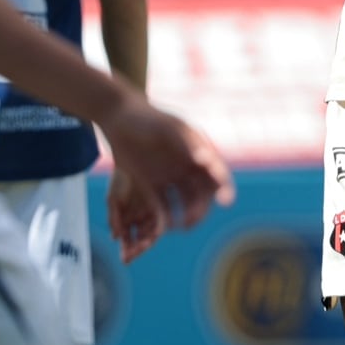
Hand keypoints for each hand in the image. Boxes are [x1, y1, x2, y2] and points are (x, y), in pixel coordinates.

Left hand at [100, 97, 234, 262]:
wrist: (117, 117)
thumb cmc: (147, 117)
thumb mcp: (169, 126)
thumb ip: (188, 141)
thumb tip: (205, 159)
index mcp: (198, 152)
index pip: (217, 174)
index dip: (224, 188)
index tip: (226, 200)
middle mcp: (187, 168)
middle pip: (203, 194)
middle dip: (202, 208)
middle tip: (195, 218)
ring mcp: (170, 178)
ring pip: (186, 203)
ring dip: (188, 216)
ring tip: (184, 225)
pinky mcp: (151, 186)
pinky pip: (162, 206)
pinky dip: (165, 217)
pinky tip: (163, 227)